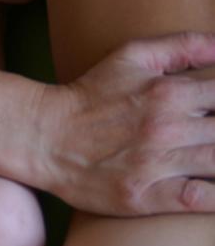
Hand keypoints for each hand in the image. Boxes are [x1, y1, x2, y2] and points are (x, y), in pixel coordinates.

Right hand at [40, 32, 214, 214]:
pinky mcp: (145, 197)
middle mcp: (167, 127)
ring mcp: (156, 164)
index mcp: (169, 91)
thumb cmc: (93, 93)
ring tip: (209, 148)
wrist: (46, 135)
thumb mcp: (132, 55)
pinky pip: (198, 200)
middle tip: (210, 128)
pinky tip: (214, 187)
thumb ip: (183, 45)